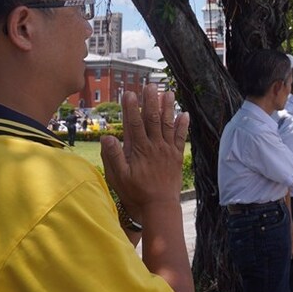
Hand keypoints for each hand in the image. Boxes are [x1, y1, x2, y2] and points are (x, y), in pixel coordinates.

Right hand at [101, 85, 188, 213]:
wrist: (159, 206)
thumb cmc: (135, 192)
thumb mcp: (118, 177)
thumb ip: (113, 156)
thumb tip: (107, 136)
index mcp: (139, 150)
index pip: (134, 124)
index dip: (131, 108)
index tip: (128, 93)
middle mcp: (154, 146)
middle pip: (152, 119)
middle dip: (150, 101)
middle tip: (150, 85)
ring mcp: (167, 150)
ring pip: (167, 125)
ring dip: (168, 108)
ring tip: (168, 92)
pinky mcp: (176, 156)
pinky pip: (180, 138)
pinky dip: (182, 126)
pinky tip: (185, 114)